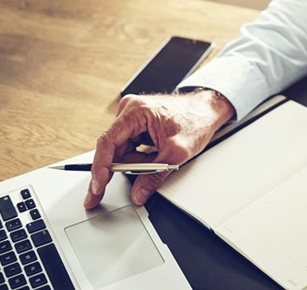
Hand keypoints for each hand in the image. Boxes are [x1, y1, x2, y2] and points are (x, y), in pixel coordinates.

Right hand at [84, 89, 234, 208]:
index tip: (98, 187)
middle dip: (115, 170)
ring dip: (134, 164)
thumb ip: (155, 175)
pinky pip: (130, 147)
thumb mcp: (178, 152)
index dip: (100, 167)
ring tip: (157, 160)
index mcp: (136, 111)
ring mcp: (132, 117)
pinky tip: (154, 157)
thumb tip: (138, 194)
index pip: (108, 142)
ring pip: (122, 150)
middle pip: (112, 148)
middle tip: (99, 195)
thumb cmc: (197, 121)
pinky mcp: (137, 125)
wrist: (209, 110)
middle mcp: (130, 111)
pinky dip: (139, 158)